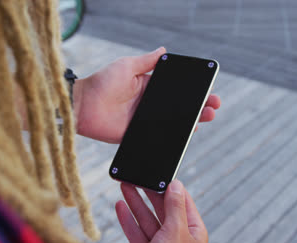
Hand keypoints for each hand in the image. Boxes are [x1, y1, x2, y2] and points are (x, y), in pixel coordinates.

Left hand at [73, 47, 220, 142]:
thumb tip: (164, 49)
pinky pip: (159, 137)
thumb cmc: (102, 81)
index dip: (193, 91)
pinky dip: (173, 138)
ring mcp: (146, 121)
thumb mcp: (127, 66)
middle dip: (199, 107)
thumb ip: (147, 61)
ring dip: (191, 122)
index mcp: (149, 87)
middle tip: (214, 106)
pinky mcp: (139, 135)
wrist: (82, 105)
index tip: (209, 91)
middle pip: (180, 107)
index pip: (177, 90)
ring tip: (206, 118)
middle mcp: (150, 105)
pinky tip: (187, 136)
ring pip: (173, 123)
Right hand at [115, 181, 207, 242]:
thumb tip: (176, 184)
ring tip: (125, 186)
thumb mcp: (176, 231)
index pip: (182, 200)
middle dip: (148, 192)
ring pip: (147, 219)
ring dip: (135, 203)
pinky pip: (137, 233)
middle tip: (136, 176)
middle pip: (162, 208)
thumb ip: (174, 207)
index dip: (169, 186)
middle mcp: (178, 236)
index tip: (158, 173)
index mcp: (192, 229)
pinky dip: (128, 220)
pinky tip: (120, 207)